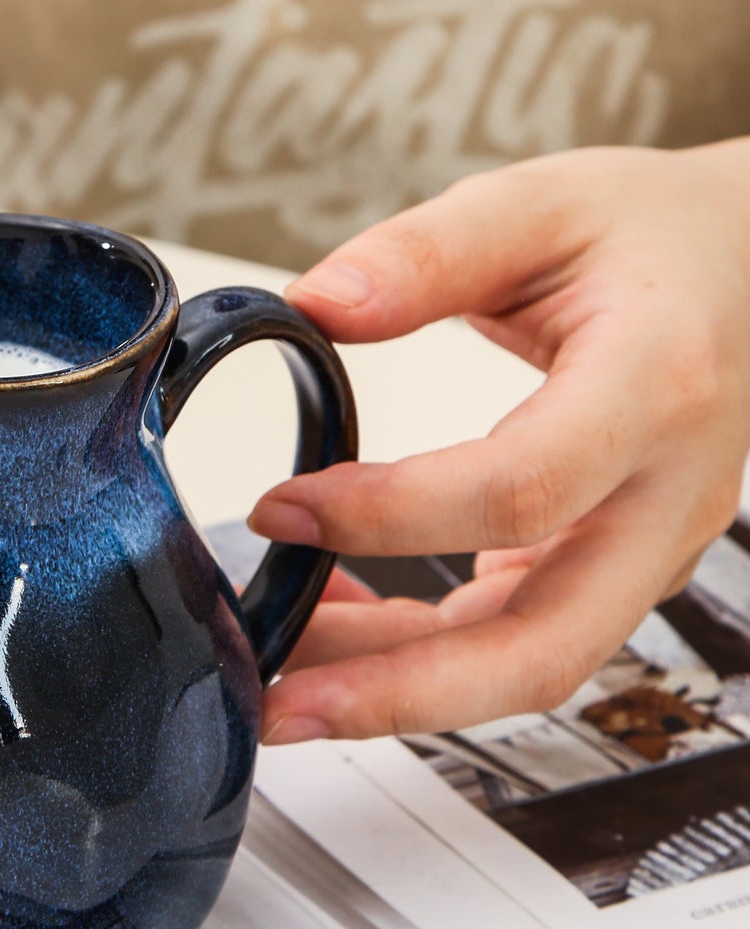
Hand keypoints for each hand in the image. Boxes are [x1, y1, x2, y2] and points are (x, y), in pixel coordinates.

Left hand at [254, 142, 749, 743]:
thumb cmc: (657, 241)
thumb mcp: (543, 204)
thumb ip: (428, 253)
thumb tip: (318, 302)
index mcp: (657, 389)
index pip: (520, 489)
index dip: (388, 517)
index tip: (281, 508)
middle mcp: (666, 498)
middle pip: (539, 647)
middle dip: (396, 696)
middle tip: (279, 707)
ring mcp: (648, 553)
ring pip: (524, 667)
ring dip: (394, 692)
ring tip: (282, 677)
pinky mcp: (614, 576)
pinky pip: (516, 644)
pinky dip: (422, 656)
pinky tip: (344, 625)